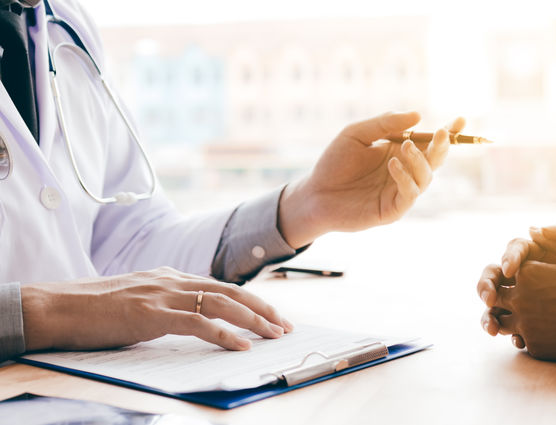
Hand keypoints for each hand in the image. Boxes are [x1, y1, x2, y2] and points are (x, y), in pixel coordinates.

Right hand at [21, 267, 292, 351]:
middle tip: (286, 326)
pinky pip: (198, 323)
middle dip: (263, 309)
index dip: (251, 300)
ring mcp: (164, 294)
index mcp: (172, 276)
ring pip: (222, 303)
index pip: (222, 286)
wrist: (61, 305)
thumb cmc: (96, 307)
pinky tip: (242, 346)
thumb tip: (191, 316)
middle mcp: (174, 280)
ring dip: (253, 321)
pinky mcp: (153, 313)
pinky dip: (224, 334)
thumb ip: (167, 302)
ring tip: (274, 335)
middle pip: (231, 291)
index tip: (272, 314)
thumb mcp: (140, 297)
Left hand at [278, 111, 464, 247]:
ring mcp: (400, 191)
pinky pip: (409, 194)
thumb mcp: (356, 134)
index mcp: (399, 151)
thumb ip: (385, 124)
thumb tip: (418, 115)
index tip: (461, 120)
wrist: (314, 194)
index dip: (449, 132)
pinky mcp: (392, 210)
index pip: (429, 141)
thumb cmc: (334, 163)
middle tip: (442, 133)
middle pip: (434, 159)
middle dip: (442, 146)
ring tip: (406, 147)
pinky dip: (406, 179)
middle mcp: (405, 171)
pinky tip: (392, 165)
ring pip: (426, 178)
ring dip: (420, 161)